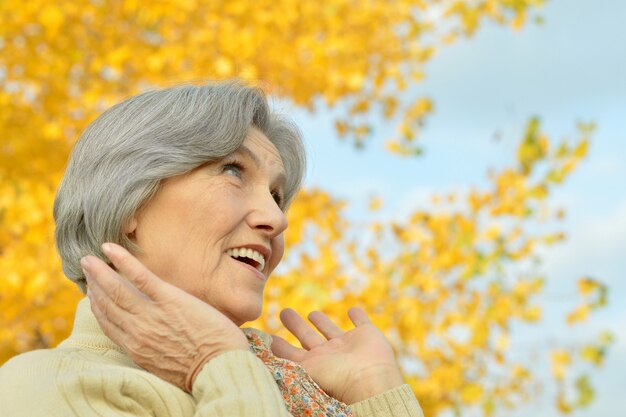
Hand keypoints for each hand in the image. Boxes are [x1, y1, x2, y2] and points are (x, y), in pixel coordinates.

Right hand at [81, 242, 248, 391]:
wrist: (218, 367)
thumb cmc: (201, 367)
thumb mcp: (166, 364)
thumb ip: (152, 348)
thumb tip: (150, 336)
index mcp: (135, 348)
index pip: (108, 324)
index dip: (97, 306)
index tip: (92, 292)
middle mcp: (137, 331)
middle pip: (107, 304)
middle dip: (94, 284)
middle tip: (86, 267)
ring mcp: (151, 315)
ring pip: (116, 290)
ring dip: (100, 271)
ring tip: (90, 258)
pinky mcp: (169, 300)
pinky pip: (140, 277)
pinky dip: (123, 261)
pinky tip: (110, 248)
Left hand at [271, 308, 404, 404]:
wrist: (368, 378)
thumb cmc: (335, 378)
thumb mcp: (303, 367)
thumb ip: (284, 355)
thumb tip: (263, 345)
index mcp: (314, 364)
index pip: (292, 353)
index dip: (281, 345)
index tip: (269, 337)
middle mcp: (330, 355)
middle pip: (308, 337)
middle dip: (296, 325)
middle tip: (284, 312)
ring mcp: (348, 345)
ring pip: (331, 330)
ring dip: (322, 322)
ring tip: (312, 313)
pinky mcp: (366, 335)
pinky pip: (362, 322)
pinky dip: (358, 316)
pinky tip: (353, 310)